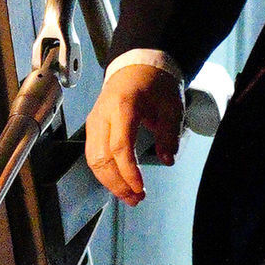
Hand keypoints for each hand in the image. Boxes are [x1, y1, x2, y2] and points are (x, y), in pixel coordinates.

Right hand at [84, 62, 184, 205]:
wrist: (136, 65)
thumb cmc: (154, 82)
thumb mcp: (172, 104)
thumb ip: (169, 133)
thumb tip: (167, 159)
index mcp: (123, 106)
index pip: (120, 146)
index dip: (128, 171)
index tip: (140, 187)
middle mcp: (103, 114)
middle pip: (101, 158)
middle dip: (118, 183)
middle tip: (137, 198)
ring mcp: (95, 121)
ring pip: (93, 160)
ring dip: (110, 182)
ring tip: (130, 196)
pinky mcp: (93, 127)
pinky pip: (94, 155)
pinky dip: (105, 172)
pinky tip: (119, 183)